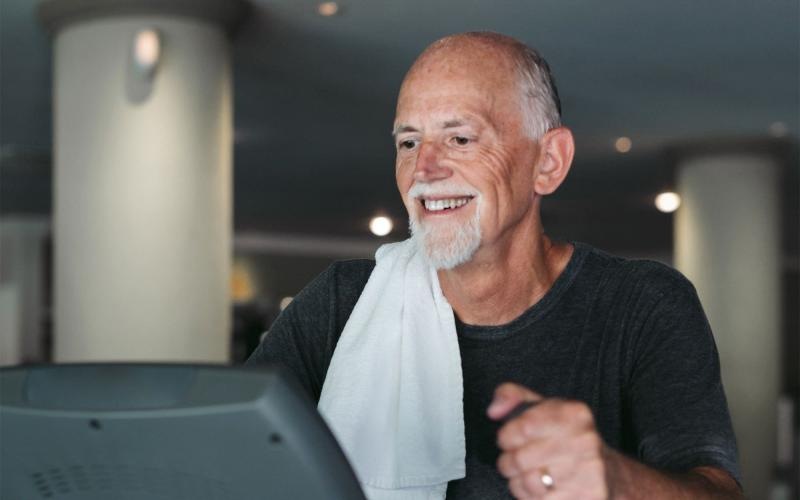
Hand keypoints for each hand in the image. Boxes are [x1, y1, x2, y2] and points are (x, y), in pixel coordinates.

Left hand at [488, 383, 609, 498]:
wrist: (607, 474)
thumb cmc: (565, 437)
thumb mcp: (542, 406)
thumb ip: (511, 396)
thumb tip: (494, 411)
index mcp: (573, 414)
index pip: (523, 426)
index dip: (506, 436)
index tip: (508, 439)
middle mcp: (584, 442)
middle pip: (521, 459)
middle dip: (508, 462)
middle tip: (515, 460)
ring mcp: (587, 473)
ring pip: (528, 483)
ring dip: (518, 481)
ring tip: (528, 474)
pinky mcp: (585, 498)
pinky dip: (530, 497)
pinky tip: (540, 489)